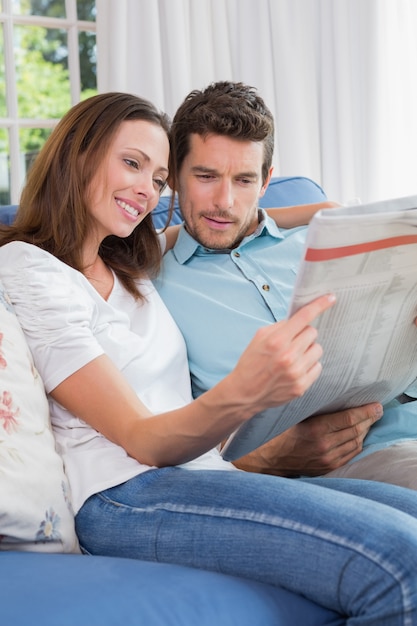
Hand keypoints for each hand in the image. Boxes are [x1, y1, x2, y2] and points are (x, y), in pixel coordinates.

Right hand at [227, 294, 335, 417]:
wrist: (244, 392)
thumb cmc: (251, 362)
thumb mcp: (259, 337)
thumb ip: (280, 326)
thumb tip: (300, 318)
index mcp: (276, 341)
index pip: (304, 317)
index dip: (319, 305)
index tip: (330, 297)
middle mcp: (288, 356)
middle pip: (312, 332)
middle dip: (303, 334)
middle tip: (292, 342)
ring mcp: (296, 372)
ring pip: (317, 349)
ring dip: (308, 350)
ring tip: (293, 357)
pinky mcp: (301, 386)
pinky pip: (318, 366)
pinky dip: (309, 365)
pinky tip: (296, 369)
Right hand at [233, 402, 382, 475]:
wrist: (268, 458)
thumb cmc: (280, 431)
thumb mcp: (296, 415)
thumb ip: (316, 408)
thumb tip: (337, 396)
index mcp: (315, 430)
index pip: (349, 419)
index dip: (365, 412)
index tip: (376, 405)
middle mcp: (323, 446)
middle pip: (355, 431)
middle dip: (369, 419)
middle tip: (377, 410)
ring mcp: (326, 459)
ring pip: (355, 443)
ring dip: (364, 431)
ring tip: (368, 421)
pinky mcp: (327, 468)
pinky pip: (350, 454)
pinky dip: (357, 443)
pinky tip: (358, 435)